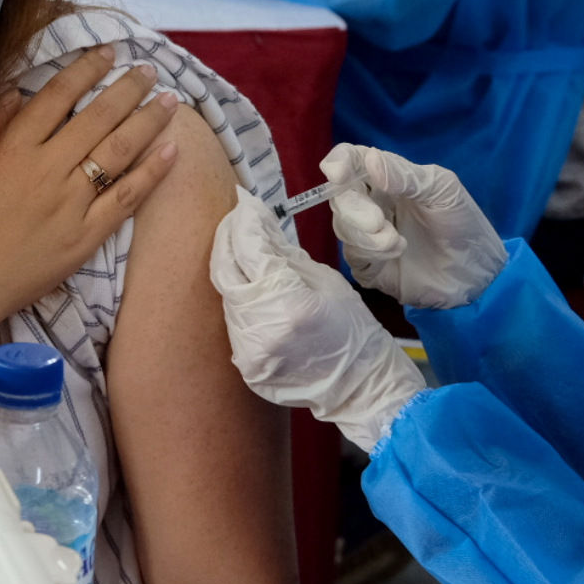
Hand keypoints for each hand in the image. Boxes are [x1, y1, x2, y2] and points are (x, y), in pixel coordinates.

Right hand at [0, 47, 180, 367]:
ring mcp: (70, 205)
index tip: (108, 52)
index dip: (85, 70)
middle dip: (128, 88)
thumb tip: (12, 90)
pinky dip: (151, 173)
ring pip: (118, 152)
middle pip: (97, 118)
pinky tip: (171, 150)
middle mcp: (47, 170)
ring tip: (170, 100)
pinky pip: (126, 200)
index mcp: (12, 149)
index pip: (57, 97)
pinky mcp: (84, 238)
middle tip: (150, 69)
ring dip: (149, 121)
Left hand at [209, 189, 424, 451]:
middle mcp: (261, 329)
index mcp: (289, 303)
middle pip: (225, 271)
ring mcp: (248, 351)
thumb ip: (282, 251)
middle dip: (227, 238)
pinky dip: (239, 297)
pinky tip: (249, 282)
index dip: (245, 221)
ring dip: (230, 266)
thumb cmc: (351, 325)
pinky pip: (233, 321)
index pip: (251, 250)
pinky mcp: (244, 364)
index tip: (244, 200)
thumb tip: (257, 220)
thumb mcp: (322, 278)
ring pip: (225, 295)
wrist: (357, 383)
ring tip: (241, 244)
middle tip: (236, 217)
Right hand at [323, 144, 506, 308]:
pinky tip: (395, 252)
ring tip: (395, 241)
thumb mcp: (442, 191)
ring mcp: (370, 237)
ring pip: (343, 227)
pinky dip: (370, 252)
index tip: (337, 174)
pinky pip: (353, 256)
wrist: (478, 274)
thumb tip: (369, 159)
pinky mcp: (371, 267)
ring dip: (364, 234)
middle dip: (353, 208)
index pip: (353, 161)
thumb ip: (406, 176)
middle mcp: (374, 204)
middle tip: (378, 221)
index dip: (339, 162)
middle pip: (342, 197)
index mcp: (389, 179)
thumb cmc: (464, 223)